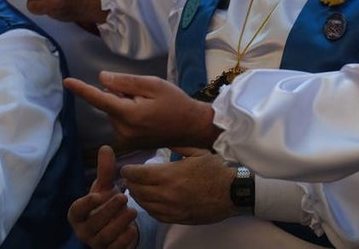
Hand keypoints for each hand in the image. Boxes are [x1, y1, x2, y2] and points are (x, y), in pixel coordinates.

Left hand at [65, 72, 219, 150]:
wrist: (192, 127)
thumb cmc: (176, 102)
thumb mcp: (154, 84)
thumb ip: (126, 82)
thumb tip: (101, 80)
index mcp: (129, 114)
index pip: (99, 99)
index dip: (82, 89)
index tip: (66, 82)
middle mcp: (123, 129)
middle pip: (110, 103)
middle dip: (120, 94)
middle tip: (145, 94)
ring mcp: (126, 138)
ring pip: (115, 112)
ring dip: (125, 104)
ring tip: (150, 105)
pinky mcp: (129, 143)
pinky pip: (121, 121)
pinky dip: (129, 114)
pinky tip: (148, 114)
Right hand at [68, 146, 138, 248]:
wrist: (116, 225)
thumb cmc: (106, 204)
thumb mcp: (105, 187)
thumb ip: (105, 170)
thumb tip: (106, 147)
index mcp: (78, 214)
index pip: (76, 211)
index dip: (85, 204)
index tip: (97, 195)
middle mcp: (83, 231)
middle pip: (93, 223)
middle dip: (109, 210)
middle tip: (124, 197)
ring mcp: (95, 243)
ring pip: (105, 236)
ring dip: (119, 223)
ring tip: (133, 211)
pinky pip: (115, 248)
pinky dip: (124, 238)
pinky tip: (132, 228)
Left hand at [122, 148, 237, 224]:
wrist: (232, 193)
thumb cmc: (216, 170)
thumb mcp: (197, 151)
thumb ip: (178, 145)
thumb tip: (164, 138)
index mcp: (169, 175)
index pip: (137, 174)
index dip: (128, 171)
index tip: (126, 168)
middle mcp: (166, 194)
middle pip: (137, 190)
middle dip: (130, 183)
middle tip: (129, 178)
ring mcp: (171, 209)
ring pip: (143, 204)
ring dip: (137, 196)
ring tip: (137, 189)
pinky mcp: (177, 219)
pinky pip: (155, 215)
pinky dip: (148, 208)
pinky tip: (150, 201)